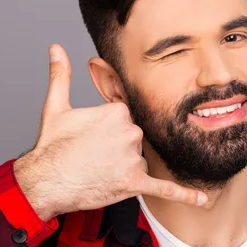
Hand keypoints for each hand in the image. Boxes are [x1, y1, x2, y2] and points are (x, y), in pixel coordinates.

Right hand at [13, 44, 206, 220]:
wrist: (44, 182)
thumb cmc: (51, 146)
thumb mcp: (56, 106)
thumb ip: (61, 75)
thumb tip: (56, 47)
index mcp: (118, 112)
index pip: (126, 117)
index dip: (109, 128)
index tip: (95, 136)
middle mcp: (131, 132)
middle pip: (134, 137)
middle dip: (117, 147)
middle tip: (93, 154)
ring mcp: (133, 158)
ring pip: (139, 159)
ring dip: (124, 166)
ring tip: (98, 170)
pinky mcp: (134, 183)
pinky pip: (164, 188)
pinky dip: (184, 194)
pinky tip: (202, 199)